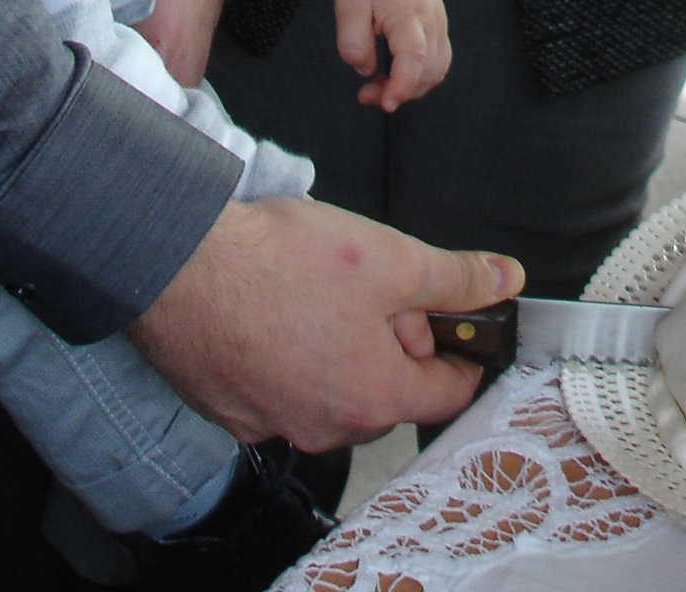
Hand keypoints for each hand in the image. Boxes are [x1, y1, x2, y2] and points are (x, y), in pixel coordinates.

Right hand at [129, 195, 521, 447]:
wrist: (178, 264)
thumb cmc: (281, 262)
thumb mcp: (390, 257)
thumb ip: (455, 276)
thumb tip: (506, 280)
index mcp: (374, 398)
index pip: (449, 391)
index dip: (460, 343)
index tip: (451, 309)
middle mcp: (326, 428)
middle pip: (388, 386)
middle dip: (394, 335)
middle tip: (373, 278)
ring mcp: (274, 423)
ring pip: (334, 384)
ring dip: (342, 341)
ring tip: (322, 283)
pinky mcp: (232, 409)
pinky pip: (283, 385)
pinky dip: (291, 351)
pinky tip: (278, 305)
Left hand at [335, 0, 451, 110]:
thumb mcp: (347, 7)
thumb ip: (352, 43)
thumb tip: (366, 70)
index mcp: (408, 13)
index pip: (414, 56)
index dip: (402, 85)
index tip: (385, 103)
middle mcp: (432, 21)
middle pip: (429, 70)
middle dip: (400, 91)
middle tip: (367, 94)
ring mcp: (440, 24)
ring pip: (437, 70)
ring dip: (412, 87)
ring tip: (381, 86)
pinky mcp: (440, 27)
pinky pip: (438, 61)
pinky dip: (420, 77)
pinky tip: (398, 76)